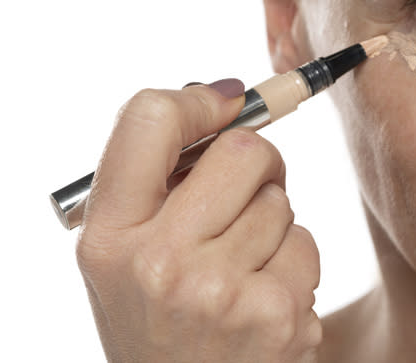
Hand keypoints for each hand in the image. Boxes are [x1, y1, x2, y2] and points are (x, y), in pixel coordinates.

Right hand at [77, 80, 321, 361]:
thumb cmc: (152, 319)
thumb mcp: (120, 254)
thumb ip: (153, 180)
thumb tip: (225, 96)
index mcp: (110, 236)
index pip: (148, 121)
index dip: (195, 101)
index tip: (223, 104)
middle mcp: (160, 262)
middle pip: (242, 150)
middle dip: (255, 158)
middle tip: (247, 184)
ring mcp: (220, 293)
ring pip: (280, 200)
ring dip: (269, 218)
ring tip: (238, 264)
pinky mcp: (276, 318)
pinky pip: (305, 243)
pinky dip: (291, 259)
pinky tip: (260, 295)